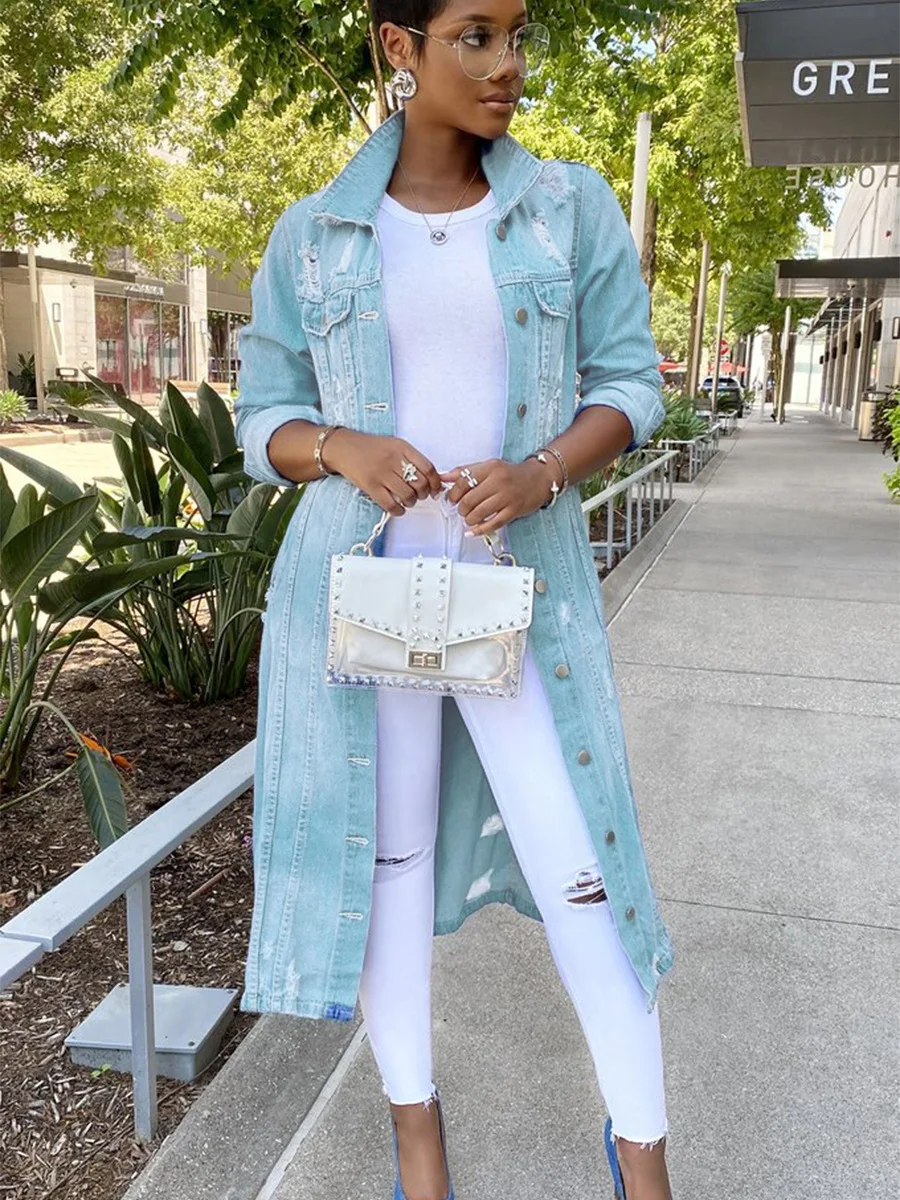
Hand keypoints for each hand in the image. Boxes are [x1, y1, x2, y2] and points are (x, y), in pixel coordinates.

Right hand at [321, 430, 442, 515]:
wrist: (344, 447)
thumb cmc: (371, 448)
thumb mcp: (394, 445)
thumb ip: (411, 458)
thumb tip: (430, 478)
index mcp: (402, 448)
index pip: (428, 468)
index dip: (436, 483)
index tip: (436, 490)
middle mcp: (393, 460)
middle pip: (420, 483)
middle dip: (424, 494)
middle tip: (420, 495)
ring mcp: (381, 473)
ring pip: (407, 495)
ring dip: (411, 502)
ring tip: (408, 500)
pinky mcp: (371, 486)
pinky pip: (391, 504)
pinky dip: (398, 510)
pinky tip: (398, 508)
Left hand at [440, 457, 557, 536]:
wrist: (539, 478)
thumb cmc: (511, 474)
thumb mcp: (488, 466)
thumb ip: (466, 471)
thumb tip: (443, 477)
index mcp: (490, 468)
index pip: (463, 481)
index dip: (453, 493)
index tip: (451, 498)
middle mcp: (499, 481)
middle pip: (469, 500)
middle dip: (461, 508)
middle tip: (461, 510)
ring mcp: (507, 497)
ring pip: (479, 513)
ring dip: (469, 519)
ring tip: (469, 518)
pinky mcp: (513, 511)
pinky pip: (493, 524)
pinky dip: (480, 530)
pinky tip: (472, 531)